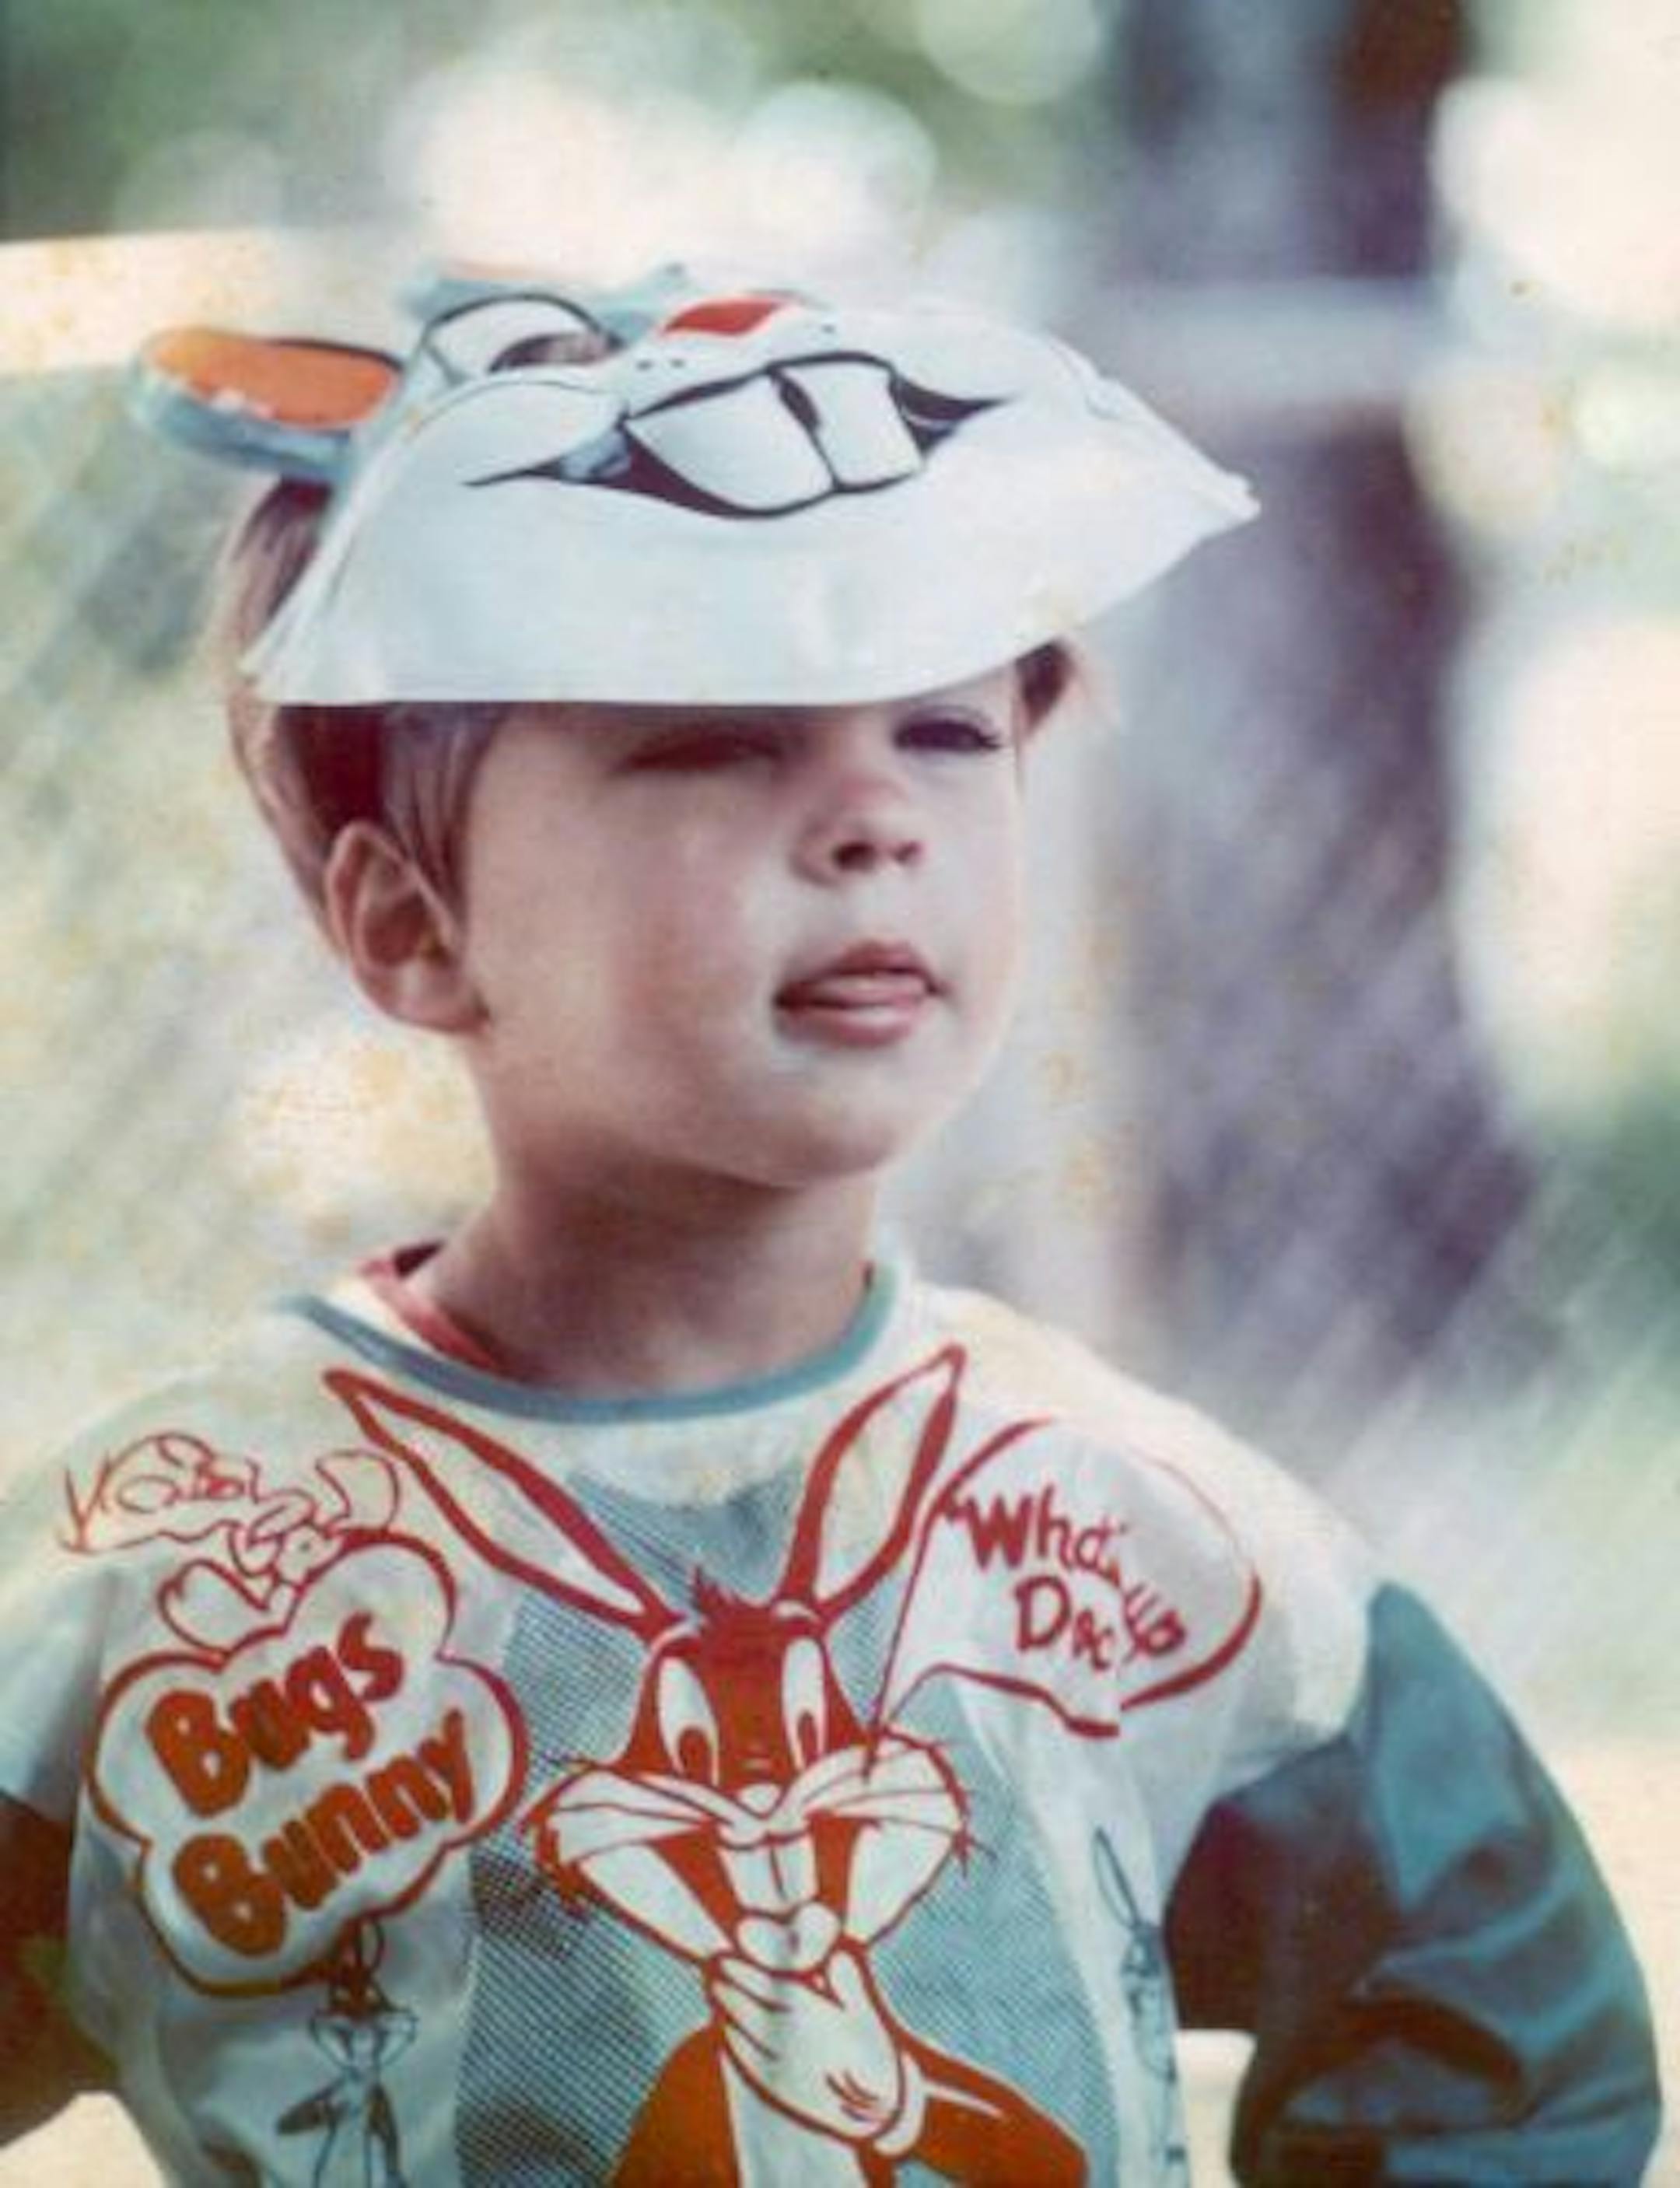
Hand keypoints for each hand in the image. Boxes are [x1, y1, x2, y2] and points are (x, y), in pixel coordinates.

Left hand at [707, 1943, 920, 2146]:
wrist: (870, 2116)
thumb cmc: (872, 2060)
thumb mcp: (869, 2019)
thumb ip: (851, 1986)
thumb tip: (838, 1957)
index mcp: (813, 2021)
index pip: (769, 1990)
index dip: (745, 1973)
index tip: (726, 1957)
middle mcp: (791, 2045)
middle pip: (750, 2010)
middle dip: (729, 1987)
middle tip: (713, 1967)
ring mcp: (780, 2070)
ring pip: (745, 2035)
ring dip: (727, 2010)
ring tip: (715, 1989)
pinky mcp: (777, 2091)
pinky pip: (747, 2063)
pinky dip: (733, 2042)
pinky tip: (726, 2029)